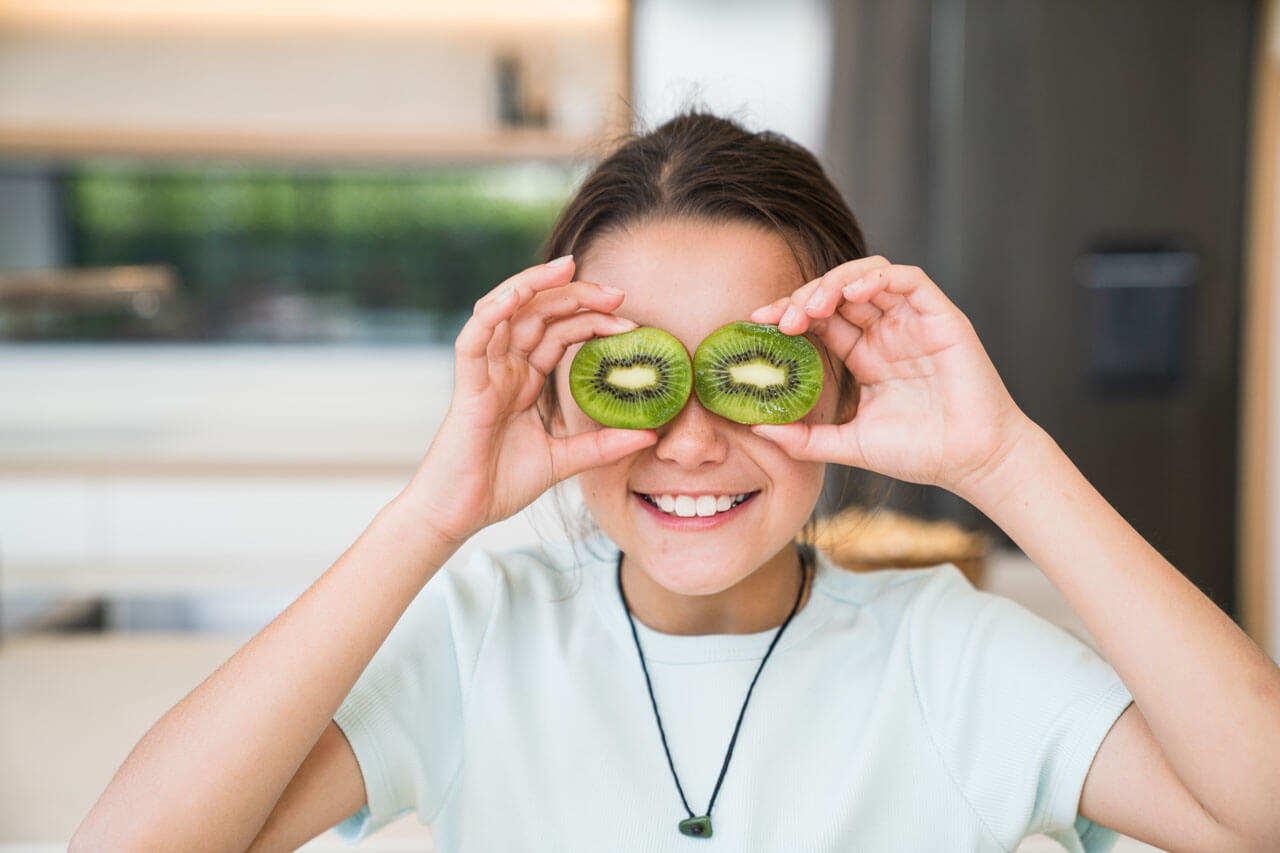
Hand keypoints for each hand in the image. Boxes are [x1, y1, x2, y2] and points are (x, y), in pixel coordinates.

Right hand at [401, 258, 657, 544]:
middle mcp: (504, 369)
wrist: (459, 514)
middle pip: (539, 314)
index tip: (630, 322)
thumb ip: (602, 446)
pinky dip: (493, 313)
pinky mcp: (467, 387)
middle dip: (576, 296)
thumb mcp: (564, 462)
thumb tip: (649, 435)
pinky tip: (518, 295)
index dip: (591, 320)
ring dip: (536, 285)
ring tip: (569, 269)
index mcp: (524, 380)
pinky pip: (474, 340)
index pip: (559, 333)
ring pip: (506, 312)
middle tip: (615, 293)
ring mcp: (484, 374)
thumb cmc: (499, 485)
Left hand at [747, 256, 1032, 498]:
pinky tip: (852, 293)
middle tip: (782, 318)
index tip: (758, 323)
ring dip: (835, 282)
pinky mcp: (941, 316)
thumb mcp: (849, 444)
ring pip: (868, 276)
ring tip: (812, 306)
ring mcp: (912, 322)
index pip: (819, 319)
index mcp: (864, 356)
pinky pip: (908, 279)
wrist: (971, 461)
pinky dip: (878, 277)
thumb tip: (757, 429)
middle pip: (837, 293)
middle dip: (804, 297)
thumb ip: (804, 439)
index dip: (788, 313)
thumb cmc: (919, 453)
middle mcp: (886, 333)